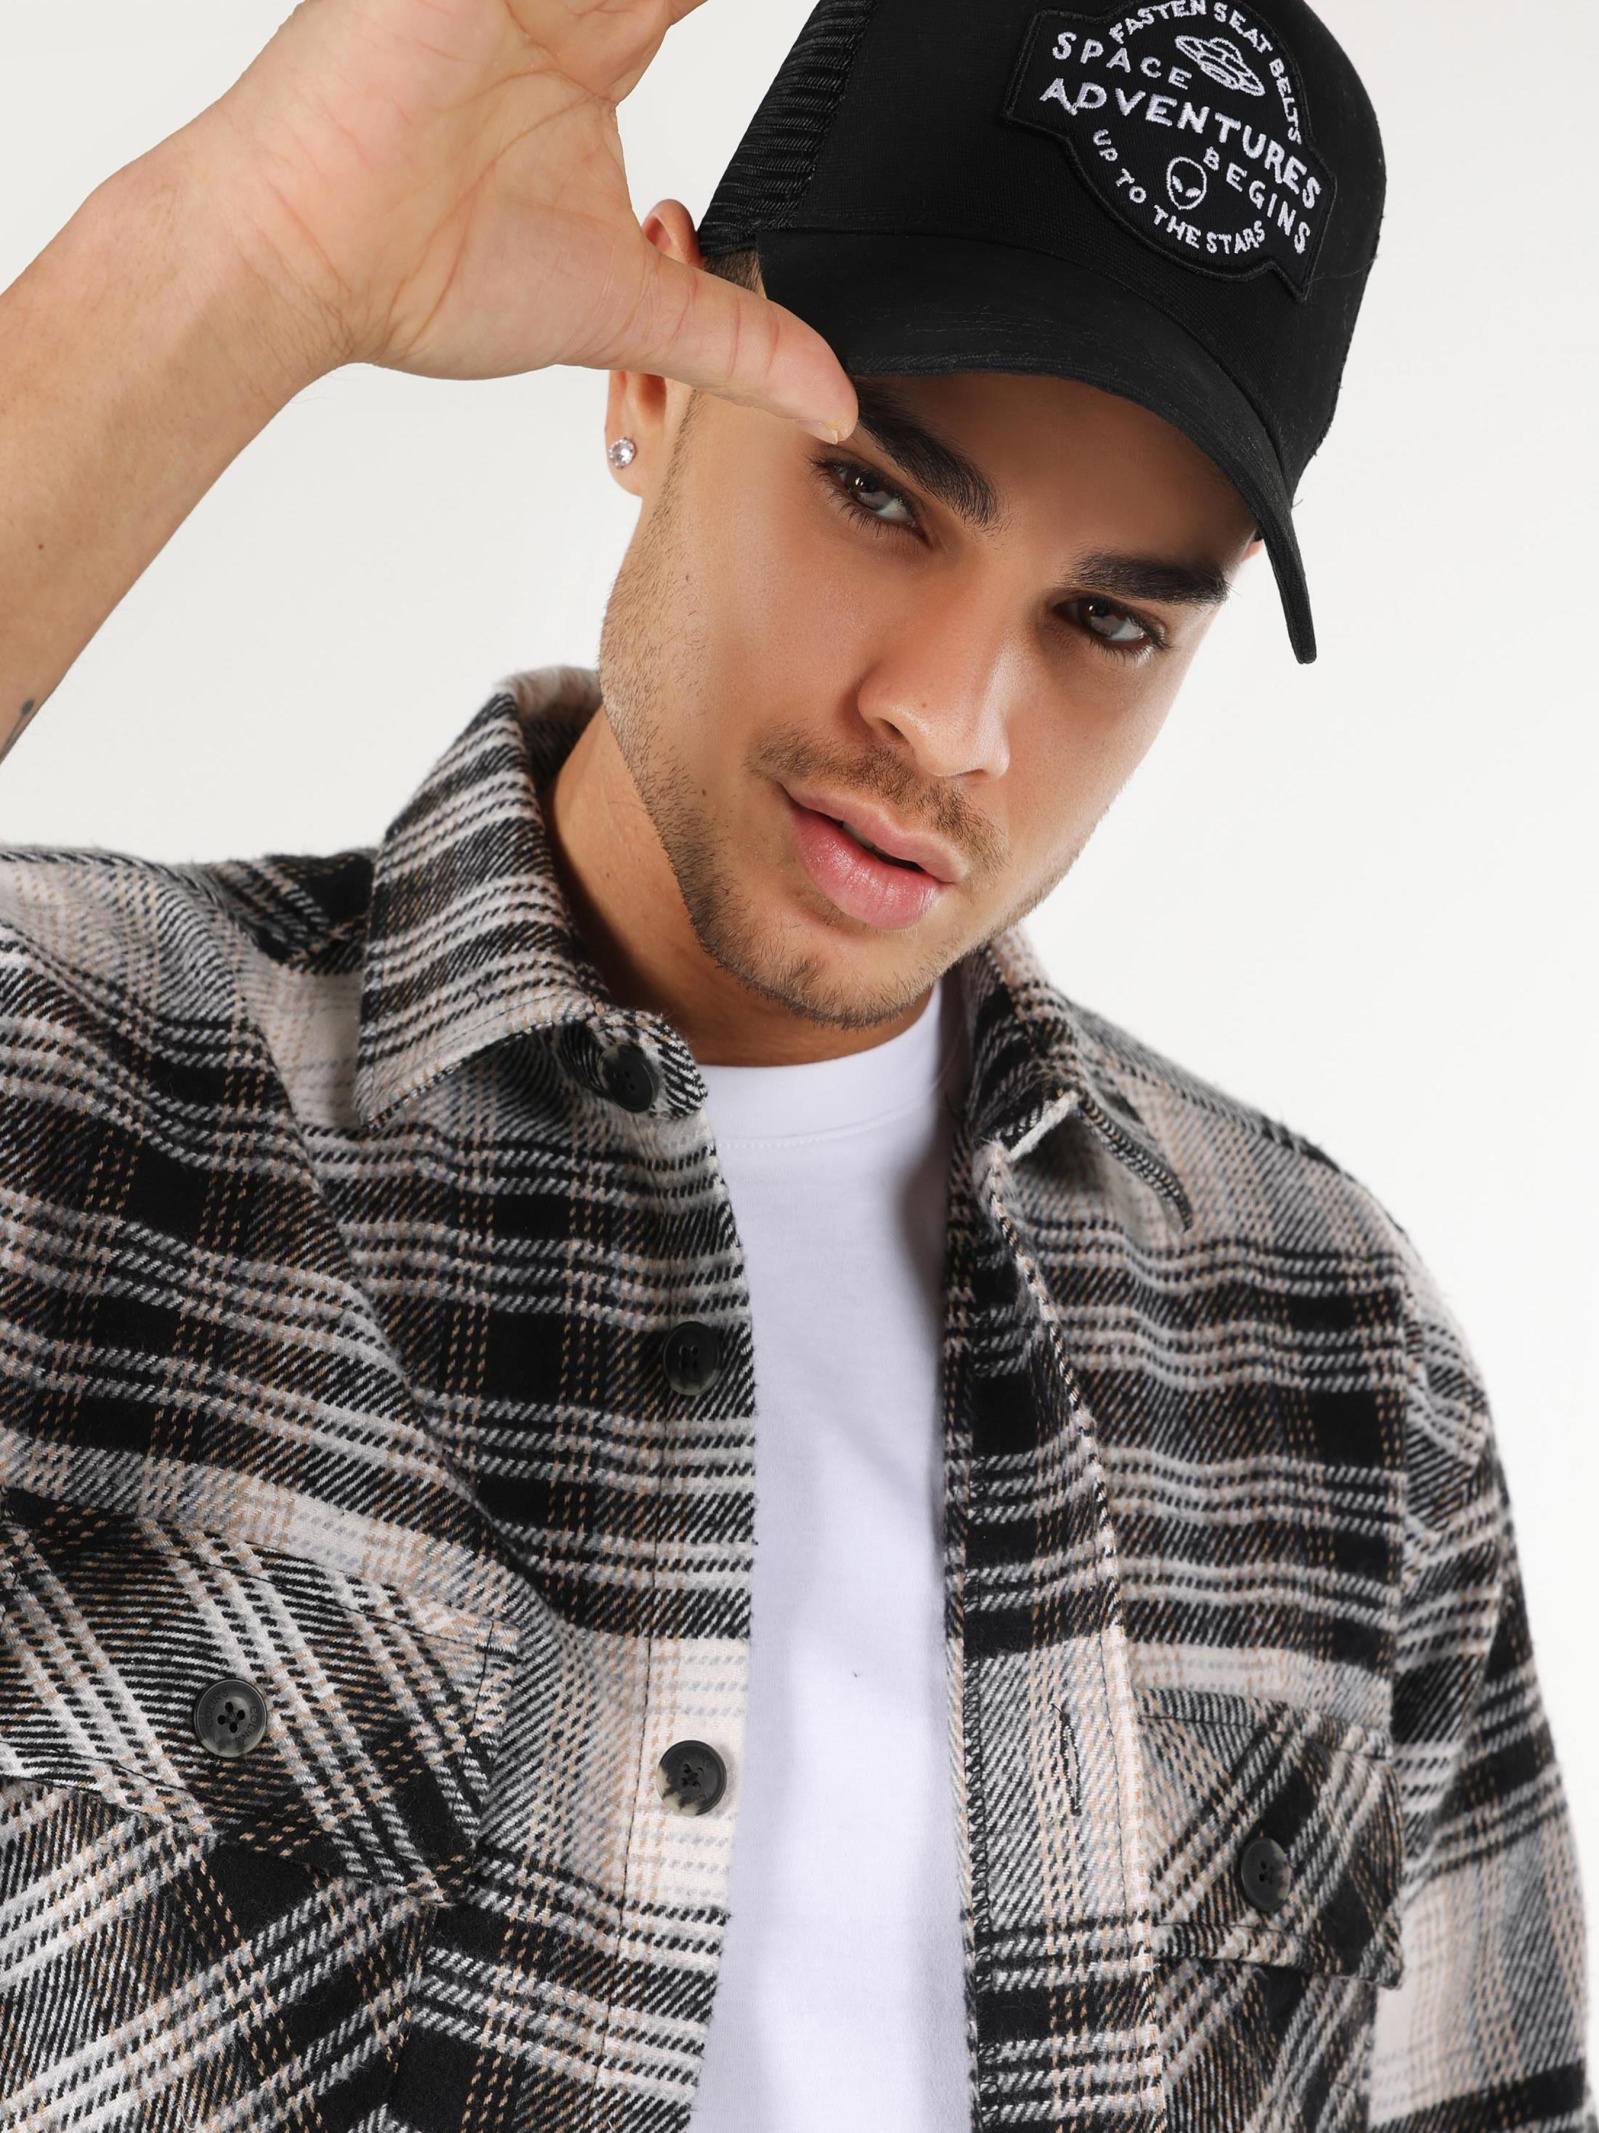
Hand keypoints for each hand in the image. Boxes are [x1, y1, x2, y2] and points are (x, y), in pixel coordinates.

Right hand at [183, 0, 855, 436]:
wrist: (303, 264)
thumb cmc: (422, 275)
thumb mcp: (627, 311)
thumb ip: (736, 339)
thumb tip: (832, 403)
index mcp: (598, 40)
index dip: (799, 1)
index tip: (871, 19)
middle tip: (893, 9)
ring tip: (640, 34)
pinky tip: (628, 16)